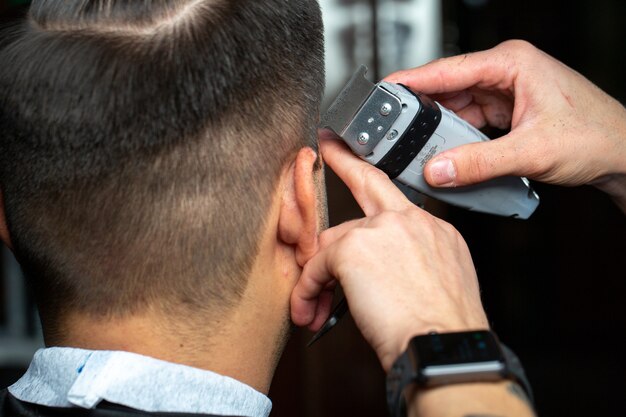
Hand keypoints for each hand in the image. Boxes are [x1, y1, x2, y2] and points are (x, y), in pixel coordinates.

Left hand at [290, 135, 487, 370]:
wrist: (444, 350)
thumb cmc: (441, 332)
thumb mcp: (435, 287)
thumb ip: (406, 264)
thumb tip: (376, 272)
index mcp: (434, 230)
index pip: (394, 193)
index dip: (364, 167)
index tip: (342, 147)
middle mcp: (412, 222)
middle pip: (360, 199)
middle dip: (338, 193)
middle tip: (316, 158)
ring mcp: (384, 230)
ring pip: (335, 242)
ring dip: (321, 274)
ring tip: (317, 304)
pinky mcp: (355, 248)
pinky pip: (317, 266)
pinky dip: (310, 289)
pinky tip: (312, 309)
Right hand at [386, 40, 625, 210]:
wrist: (622, 154)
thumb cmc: (594, 136)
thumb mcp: (530, 151)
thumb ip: (478, 163)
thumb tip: (437, 169)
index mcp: (511, 62)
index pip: (448, 68)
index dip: (411, 80)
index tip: (383, 90)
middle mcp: (505, 72)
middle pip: (447, 89)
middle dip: (421, 111)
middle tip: (393, 130)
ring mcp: (505, 92)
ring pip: (456, 108)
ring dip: (438, 128)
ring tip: (416, 146)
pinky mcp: (506, 112)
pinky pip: (469, 122)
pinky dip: (455, 137)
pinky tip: (443, 151)